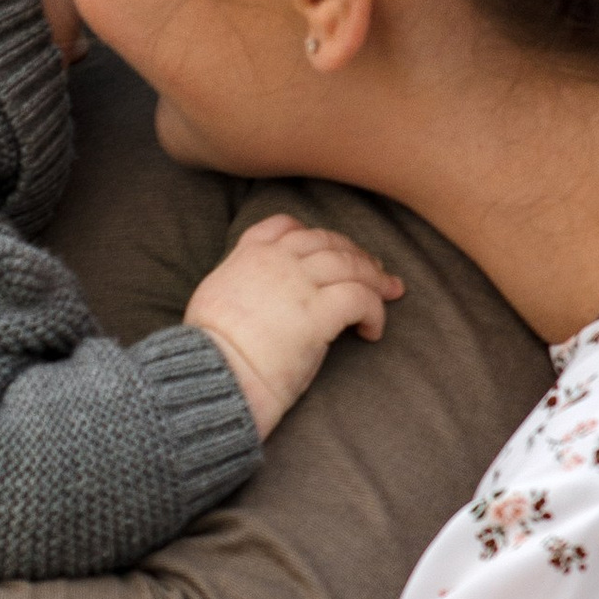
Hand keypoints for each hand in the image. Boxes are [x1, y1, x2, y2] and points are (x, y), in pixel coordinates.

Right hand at [183, 216, 403, 437]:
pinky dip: (375, 311)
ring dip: (375, 278)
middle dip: (356, 255)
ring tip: (389, 293)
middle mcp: (276, 260)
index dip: (315, 236)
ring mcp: (299, 283)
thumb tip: (255, 297)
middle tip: (377, 271)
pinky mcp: (319, 312)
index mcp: (248, 255)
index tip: (333, 249)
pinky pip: (361, 298)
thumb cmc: (208, 350)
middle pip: (328, 242)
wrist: (211, 372)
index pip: (286, 227)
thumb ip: (238, 284)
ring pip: (351, 265)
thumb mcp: (212, 298)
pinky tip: (372, 331)